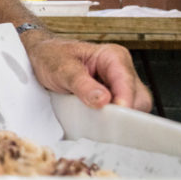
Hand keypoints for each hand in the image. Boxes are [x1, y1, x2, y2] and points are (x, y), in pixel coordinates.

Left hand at [25, 36, 152, 110]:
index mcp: (113, 56)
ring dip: (117, 118)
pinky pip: (122, 113)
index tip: (116, 117)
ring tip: (95, 120)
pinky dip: (111, 120)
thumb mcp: (62, 69)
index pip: (127, 82)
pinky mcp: (113, 98)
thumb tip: (103, 100)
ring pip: (133, 108)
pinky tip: (96, 121)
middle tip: (103, 123)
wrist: (41, 57)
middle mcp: (121, 70)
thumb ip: (82, 84)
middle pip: (138, 98)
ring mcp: (118, 85)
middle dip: (124, 113)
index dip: (124, 101)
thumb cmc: (52, 56)